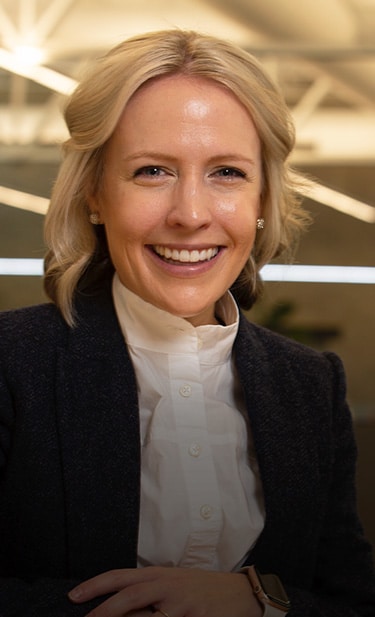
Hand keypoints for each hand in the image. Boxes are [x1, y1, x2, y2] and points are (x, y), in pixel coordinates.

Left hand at [68, 566, 262, 616]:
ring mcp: (181, 603)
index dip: (95, 586)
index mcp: (158, 574)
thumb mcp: (173, 583)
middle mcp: (167, 585)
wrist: (239, 593)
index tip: (74, 597)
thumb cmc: (201, 590)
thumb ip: (148, 592)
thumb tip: (117, 606)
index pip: (120, 576)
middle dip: (103, 611)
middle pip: (128, 596)